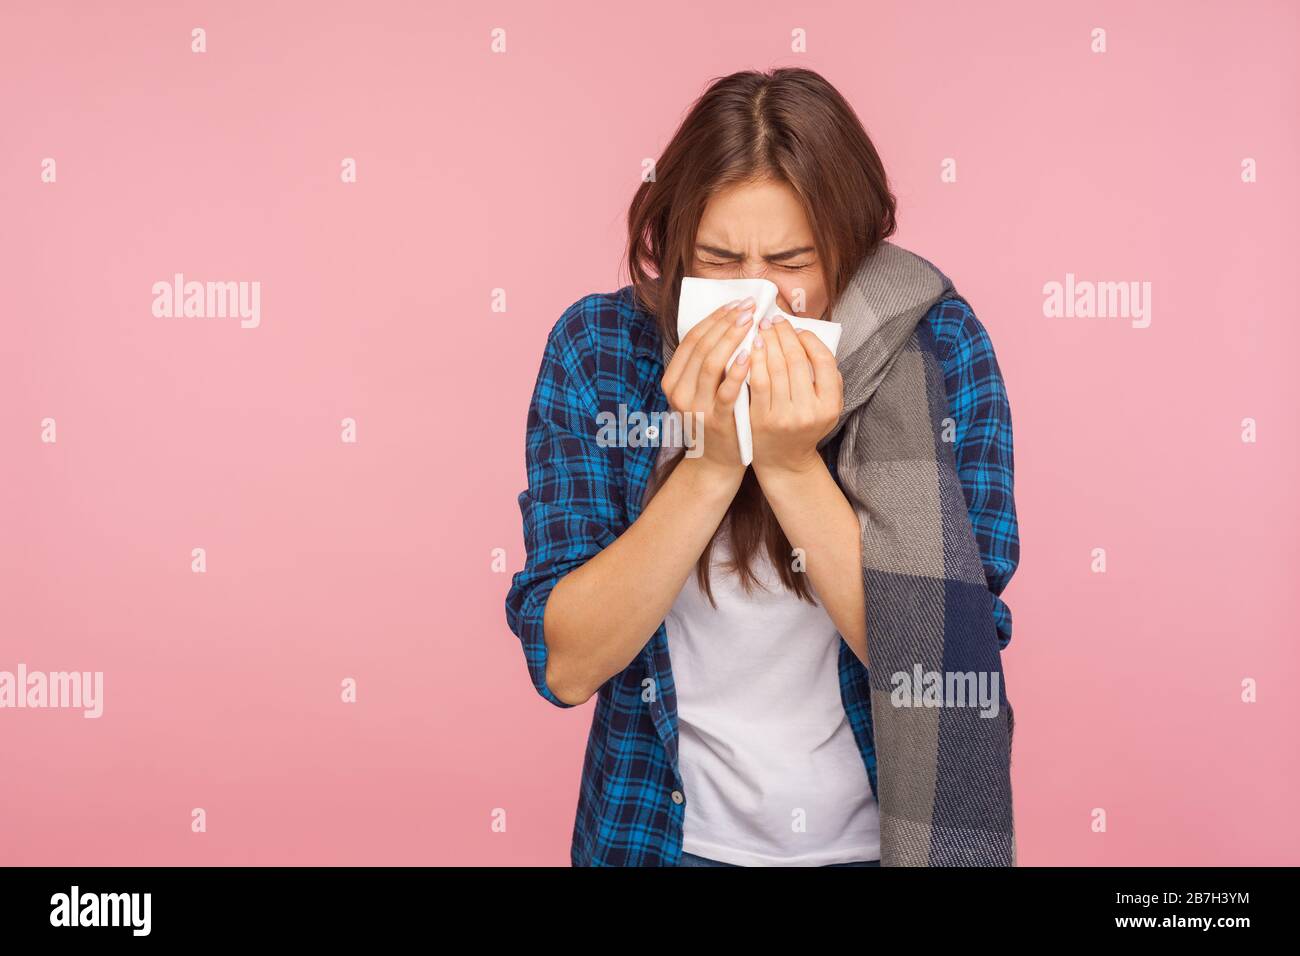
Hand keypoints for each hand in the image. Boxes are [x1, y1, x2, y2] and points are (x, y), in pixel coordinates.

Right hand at [660, 297, 755, 474]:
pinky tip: (749, 355)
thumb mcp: (699, 391)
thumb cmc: (713, 418)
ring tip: (751, 322)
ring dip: (732, 339)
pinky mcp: (716, 421)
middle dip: (726, 322)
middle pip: (701, 347)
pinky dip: (737, 371)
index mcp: (672, 381)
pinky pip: (725, 391)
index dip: (714, 318)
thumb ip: (706, 363)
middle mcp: (679, 393)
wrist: (715, 462)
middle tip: (748, 307)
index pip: (692, 339)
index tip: (736, 302)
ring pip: (711, 363)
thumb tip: (728, 321)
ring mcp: (696, 408)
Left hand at [748, 315, 842, 477]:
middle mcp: (809, 412)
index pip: (823, 360)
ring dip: (766, 342)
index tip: (797, 328)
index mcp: (830, 405)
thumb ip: (826, 377)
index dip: (809, 339)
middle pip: (796, 360)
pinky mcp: (761, 420)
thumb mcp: (827, 406)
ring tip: (761, 329)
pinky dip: (753, 361)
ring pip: (775, 368)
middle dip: (783, 335)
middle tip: (773, 320)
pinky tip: (749, 348)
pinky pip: (756, 382)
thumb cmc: (805, 426)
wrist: (784, 461)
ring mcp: (784, 417)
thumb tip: (808, 338)